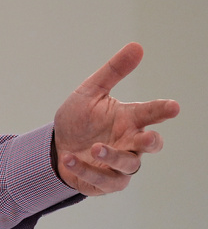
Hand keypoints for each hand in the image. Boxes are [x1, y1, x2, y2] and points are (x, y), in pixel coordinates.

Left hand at [52, 42, 179, 195]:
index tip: (173, 106)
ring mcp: (119, 164)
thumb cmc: (79, 118)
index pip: (151, 113)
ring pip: (128, 165)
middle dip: (151, 141)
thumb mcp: (91, 91)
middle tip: (147, 137)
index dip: (162, 110)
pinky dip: (85, 170)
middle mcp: (129, 142)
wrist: (56, 146)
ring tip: (95, 148)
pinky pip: (102, 180)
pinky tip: (69, 158)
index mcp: (129, 119)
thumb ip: (113, 71)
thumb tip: (137, 46)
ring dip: (112, 157)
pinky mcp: (105, 182)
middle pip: (150, 144)